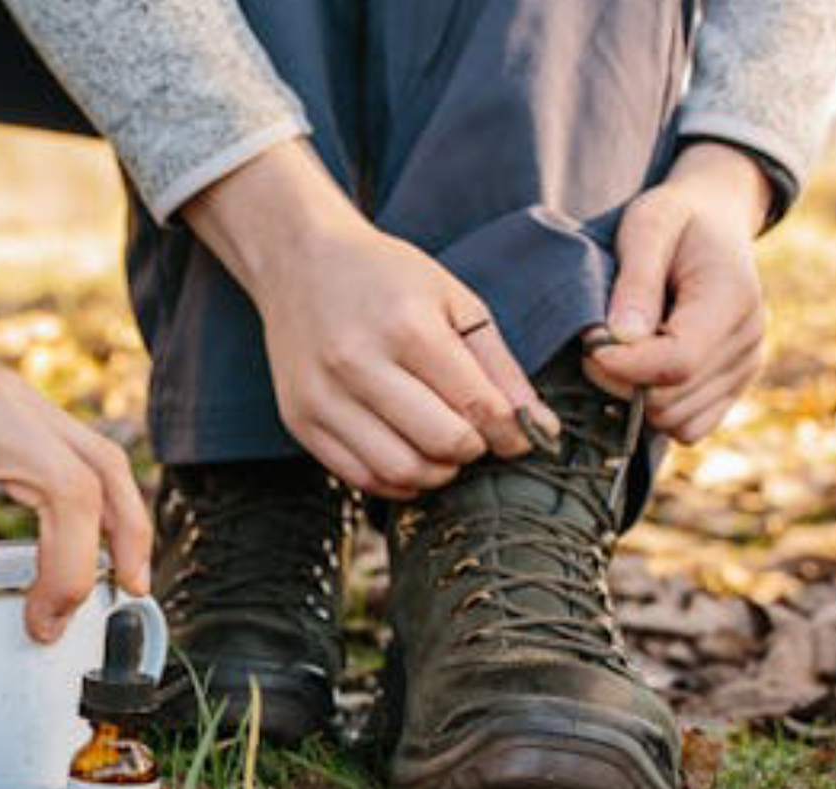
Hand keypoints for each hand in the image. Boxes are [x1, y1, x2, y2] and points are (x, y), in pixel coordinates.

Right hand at [183, 141, 558, 498]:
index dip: (510, 433)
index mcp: (407, 327)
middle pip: (441, 444)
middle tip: (477, 438)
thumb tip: (537, 427)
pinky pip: (359, 476)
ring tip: (444, 449)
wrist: (298, 260)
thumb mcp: (453, 300)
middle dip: (473, 451)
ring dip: (437, 473)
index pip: (477, 407)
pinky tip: (409, 455)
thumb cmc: (385, 277)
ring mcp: (322, 395)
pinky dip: (396, 481)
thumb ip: (498, 365)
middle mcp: (358, 363)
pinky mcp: (299, 419)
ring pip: (399, 471)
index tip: (518, 436)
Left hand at [589, 141, 773, 443]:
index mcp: (732, 299)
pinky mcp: (734, 387)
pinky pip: (689, 428)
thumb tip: (623, 336)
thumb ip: (636, 280)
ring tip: (624, 350)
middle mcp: (749, 341)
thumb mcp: (648, 226)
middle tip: (598, 341)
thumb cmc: (676, 219)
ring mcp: (746, 369)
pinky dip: (658, 410)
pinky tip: (644, 370)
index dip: (623, 366)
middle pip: (671, 399)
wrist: (715, 223)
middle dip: (621, 380)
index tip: (588, 345)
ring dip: (636, 396)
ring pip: (676, 421)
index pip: (677, 361)